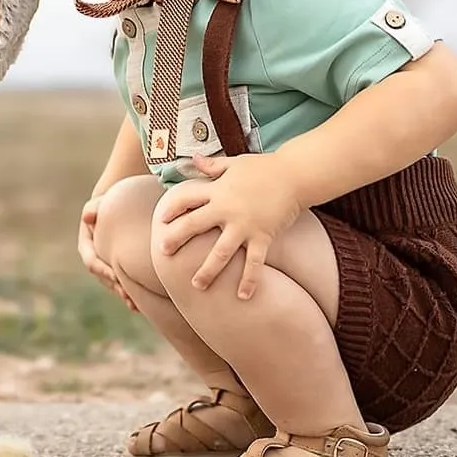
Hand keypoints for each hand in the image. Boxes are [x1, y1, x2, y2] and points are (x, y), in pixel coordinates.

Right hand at [78, 197, 138, 310]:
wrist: (117, 206)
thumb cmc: (108, 203)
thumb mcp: (100, 203)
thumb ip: (94, 208)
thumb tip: (87, 216)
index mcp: (86, 246)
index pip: (92, 262)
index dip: (102, 271)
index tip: (115, 276)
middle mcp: (96, 259)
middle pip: (104, 278)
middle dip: (115, 288)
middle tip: (127, 296)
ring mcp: (107, 266)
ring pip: (114, 284)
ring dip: (124, 294)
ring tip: (136, 305)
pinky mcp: (120, 269)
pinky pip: (124, 283)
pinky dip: (132, 294)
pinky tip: (142, 305)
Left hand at [155, 153, 302, 300]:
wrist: (295, 175)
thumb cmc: (264, 167)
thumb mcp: (235, 163)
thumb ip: (213, 165)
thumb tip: (193, 159)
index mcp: (218, 189)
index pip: (187, 198)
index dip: (172, 208)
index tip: (161, 219)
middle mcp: (227, 209)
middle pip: (194, 225)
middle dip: (177, 239)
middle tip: (163, 252)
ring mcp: (244, 225)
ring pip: (220, 252)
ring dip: (208, 270)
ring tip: (197, 285)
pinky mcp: (262, 236)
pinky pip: (254, 263)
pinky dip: (249, 280)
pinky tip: (243, 297)